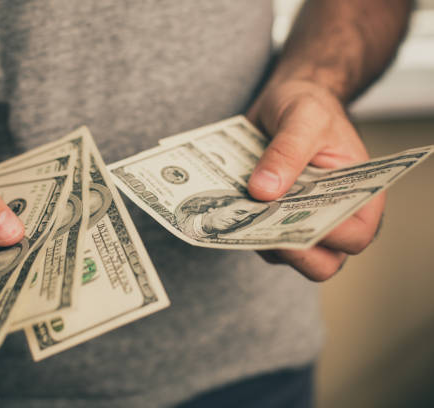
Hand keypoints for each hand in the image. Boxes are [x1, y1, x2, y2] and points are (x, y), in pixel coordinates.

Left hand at [246, 80, 384, 280]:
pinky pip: (254, 237)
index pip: (354, 236)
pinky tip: (224, 204)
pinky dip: (240, 226)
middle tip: (257, 222)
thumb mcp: (303, 117)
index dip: (329, 237)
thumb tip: (264, 191)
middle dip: (287, 248)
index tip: (294, 219)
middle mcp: (332, 217)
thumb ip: (287, 152)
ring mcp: (298, 222)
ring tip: (234, 210)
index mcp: (360, 195)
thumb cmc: (309, 105)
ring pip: (281, 254)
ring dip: (257, 237)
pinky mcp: (269, 220)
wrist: (284, 100)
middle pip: (319, 262)